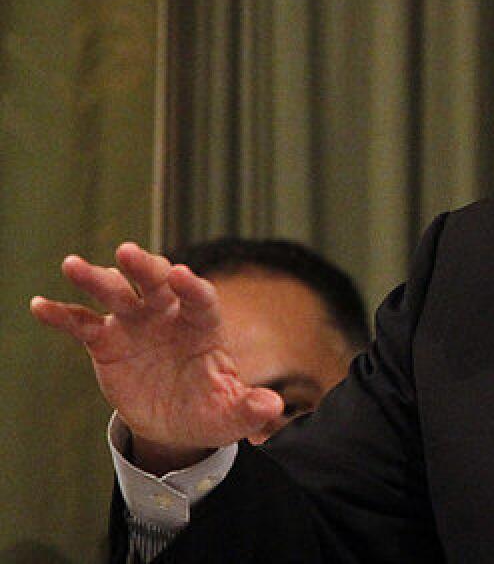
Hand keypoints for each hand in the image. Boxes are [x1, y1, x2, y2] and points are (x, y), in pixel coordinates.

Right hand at [30, 242, 282, 472]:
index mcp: (204, 326)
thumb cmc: (209, 411)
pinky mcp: (107, 341)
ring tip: (73, 265)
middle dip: (144, 266)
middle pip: (157, 282)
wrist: (175, 423)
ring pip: (117, 293)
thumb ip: (249, 408)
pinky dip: (62, 313)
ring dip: (96, 278)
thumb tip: (273, 406)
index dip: (192, 287)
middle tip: (127, 252)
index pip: (201, 299)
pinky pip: (82, 323)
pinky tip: (40, 305)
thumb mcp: (230, 416)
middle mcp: (169, 315)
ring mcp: (136, 324)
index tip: (181, 275)